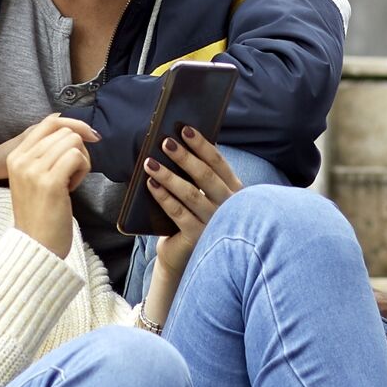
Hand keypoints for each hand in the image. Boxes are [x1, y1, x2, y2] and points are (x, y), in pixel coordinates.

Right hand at [2, 113, 98, 258]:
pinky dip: (83, 171)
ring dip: (81, 162)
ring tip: (69, 183)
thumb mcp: (33, 178)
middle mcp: (22, 160)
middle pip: (65, 132)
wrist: (36, 247)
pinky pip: (78, 157)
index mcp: (15, 156)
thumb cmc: (40, 215)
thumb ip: (44, 154)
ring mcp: (34, 170)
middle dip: (78, 151)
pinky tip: (72, 188)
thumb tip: (73, 130)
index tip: (90, 136)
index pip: (49, 122)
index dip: (74, 124)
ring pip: (73, 142)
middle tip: (71, 176)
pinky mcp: (50, 182)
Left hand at [134, 130, 239, 311]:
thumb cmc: (196, 219)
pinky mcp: (199, 237)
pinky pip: (178, 213)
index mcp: (235, 191)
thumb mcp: (205, 197)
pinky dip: (164, 197)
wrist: (188, 257)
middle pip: (205, 176)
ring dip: (169, 176)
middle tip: (164, 142)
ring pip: (190, 194)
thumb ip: (200, 177)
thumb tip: (178, 144)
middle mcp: (229, 207)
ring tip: (150, 163)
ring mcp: (215, 224)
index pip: (218, 163)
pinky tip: (151, 185)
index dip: (202, 145)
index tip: (184, 129)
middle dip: (184, 157)